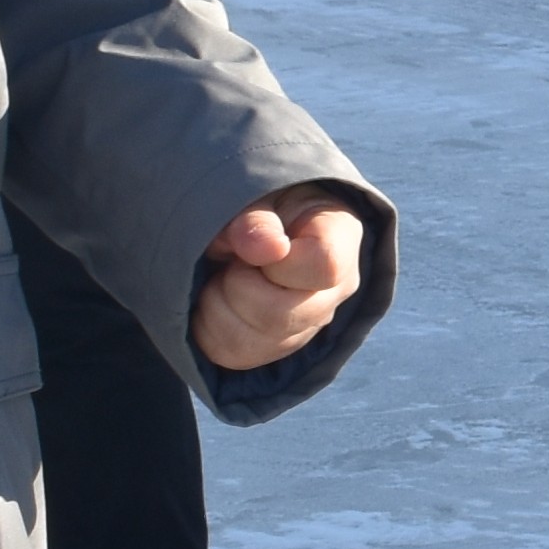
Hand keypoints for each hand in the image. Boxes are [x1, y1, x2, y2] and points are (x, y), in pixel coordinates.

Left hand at [193, 192, 372, 372]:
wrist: (256, 221)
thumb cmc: (260, 201)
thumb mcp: (258, 193)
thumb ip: (257, 218)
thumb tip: (266, 248)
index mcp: (340, 240)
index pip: (322, 266)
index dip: (276, 261)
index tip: (254, 243)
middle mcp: (333, 292)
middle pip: (277, 317)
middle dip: (236, 283)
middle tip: (233, 257)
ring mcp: (307, 326)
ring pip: (249, 344)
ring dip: (217, 305)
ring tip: (225, 274)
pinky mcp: (276, 346)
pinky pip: (232, 355)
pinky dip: (208, 326)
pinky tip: (218, 297)